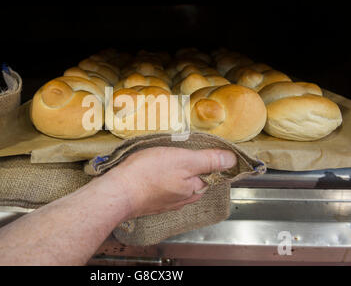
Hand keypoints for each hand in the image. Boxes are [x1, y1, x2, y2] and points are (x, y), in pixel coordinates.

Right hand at [103, 147, 235, 218]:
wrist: (117, 192)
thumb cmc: (148, 174)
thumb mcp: (184, 160)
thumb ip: (209, 160)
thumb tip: (232, 160)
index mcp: (194, 190)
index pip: (211, 174)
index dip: (207, 159)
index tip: (196, 148)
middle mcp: (182, 199)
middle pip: (193, 178)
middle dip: (188, 165)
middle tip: (176, 149)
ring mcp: (165, 202)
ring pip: (176, 183)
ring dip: (172, 171)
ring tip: (161, 157)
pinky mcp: (149, 201)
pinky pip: (160, 187)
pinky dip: (158, 178)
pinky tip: (150, 169)